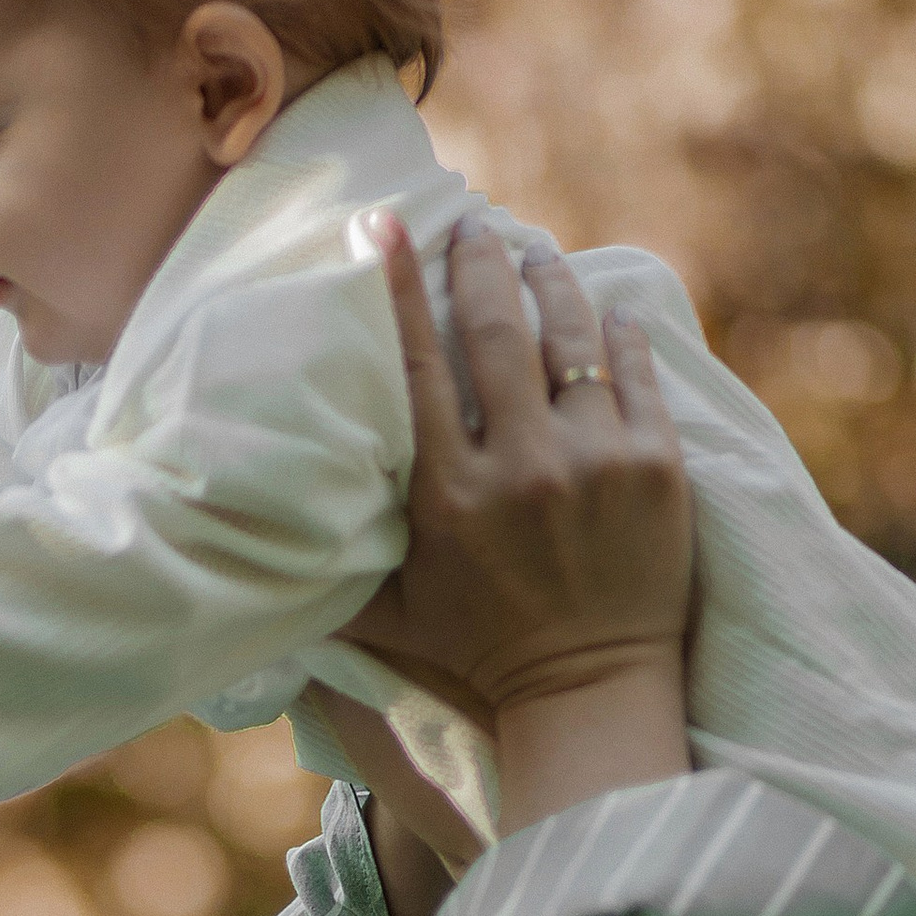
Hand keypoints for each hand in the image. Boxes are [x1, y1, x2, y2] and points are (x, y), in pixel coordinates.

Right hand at [341, 216, 693, 832]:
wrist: (588, 690)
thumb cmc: (478, 652)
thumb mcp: (392, 614)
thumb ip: (337, 567)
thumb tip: (260, 539)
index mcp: (449, 495)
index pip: (416, 365)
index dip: (398, 287)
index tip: (388, 225)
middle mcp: (521, 466)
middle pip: (495, 330)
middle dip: (479, 264)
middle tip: (472, 227)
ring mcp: (595, 460)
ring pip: (568, 335)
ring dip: (548, 280)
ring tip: (533, 255)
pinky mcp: (655, 464)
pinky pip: (634, 368)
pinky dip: (614, 329)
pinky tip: (601, 308)